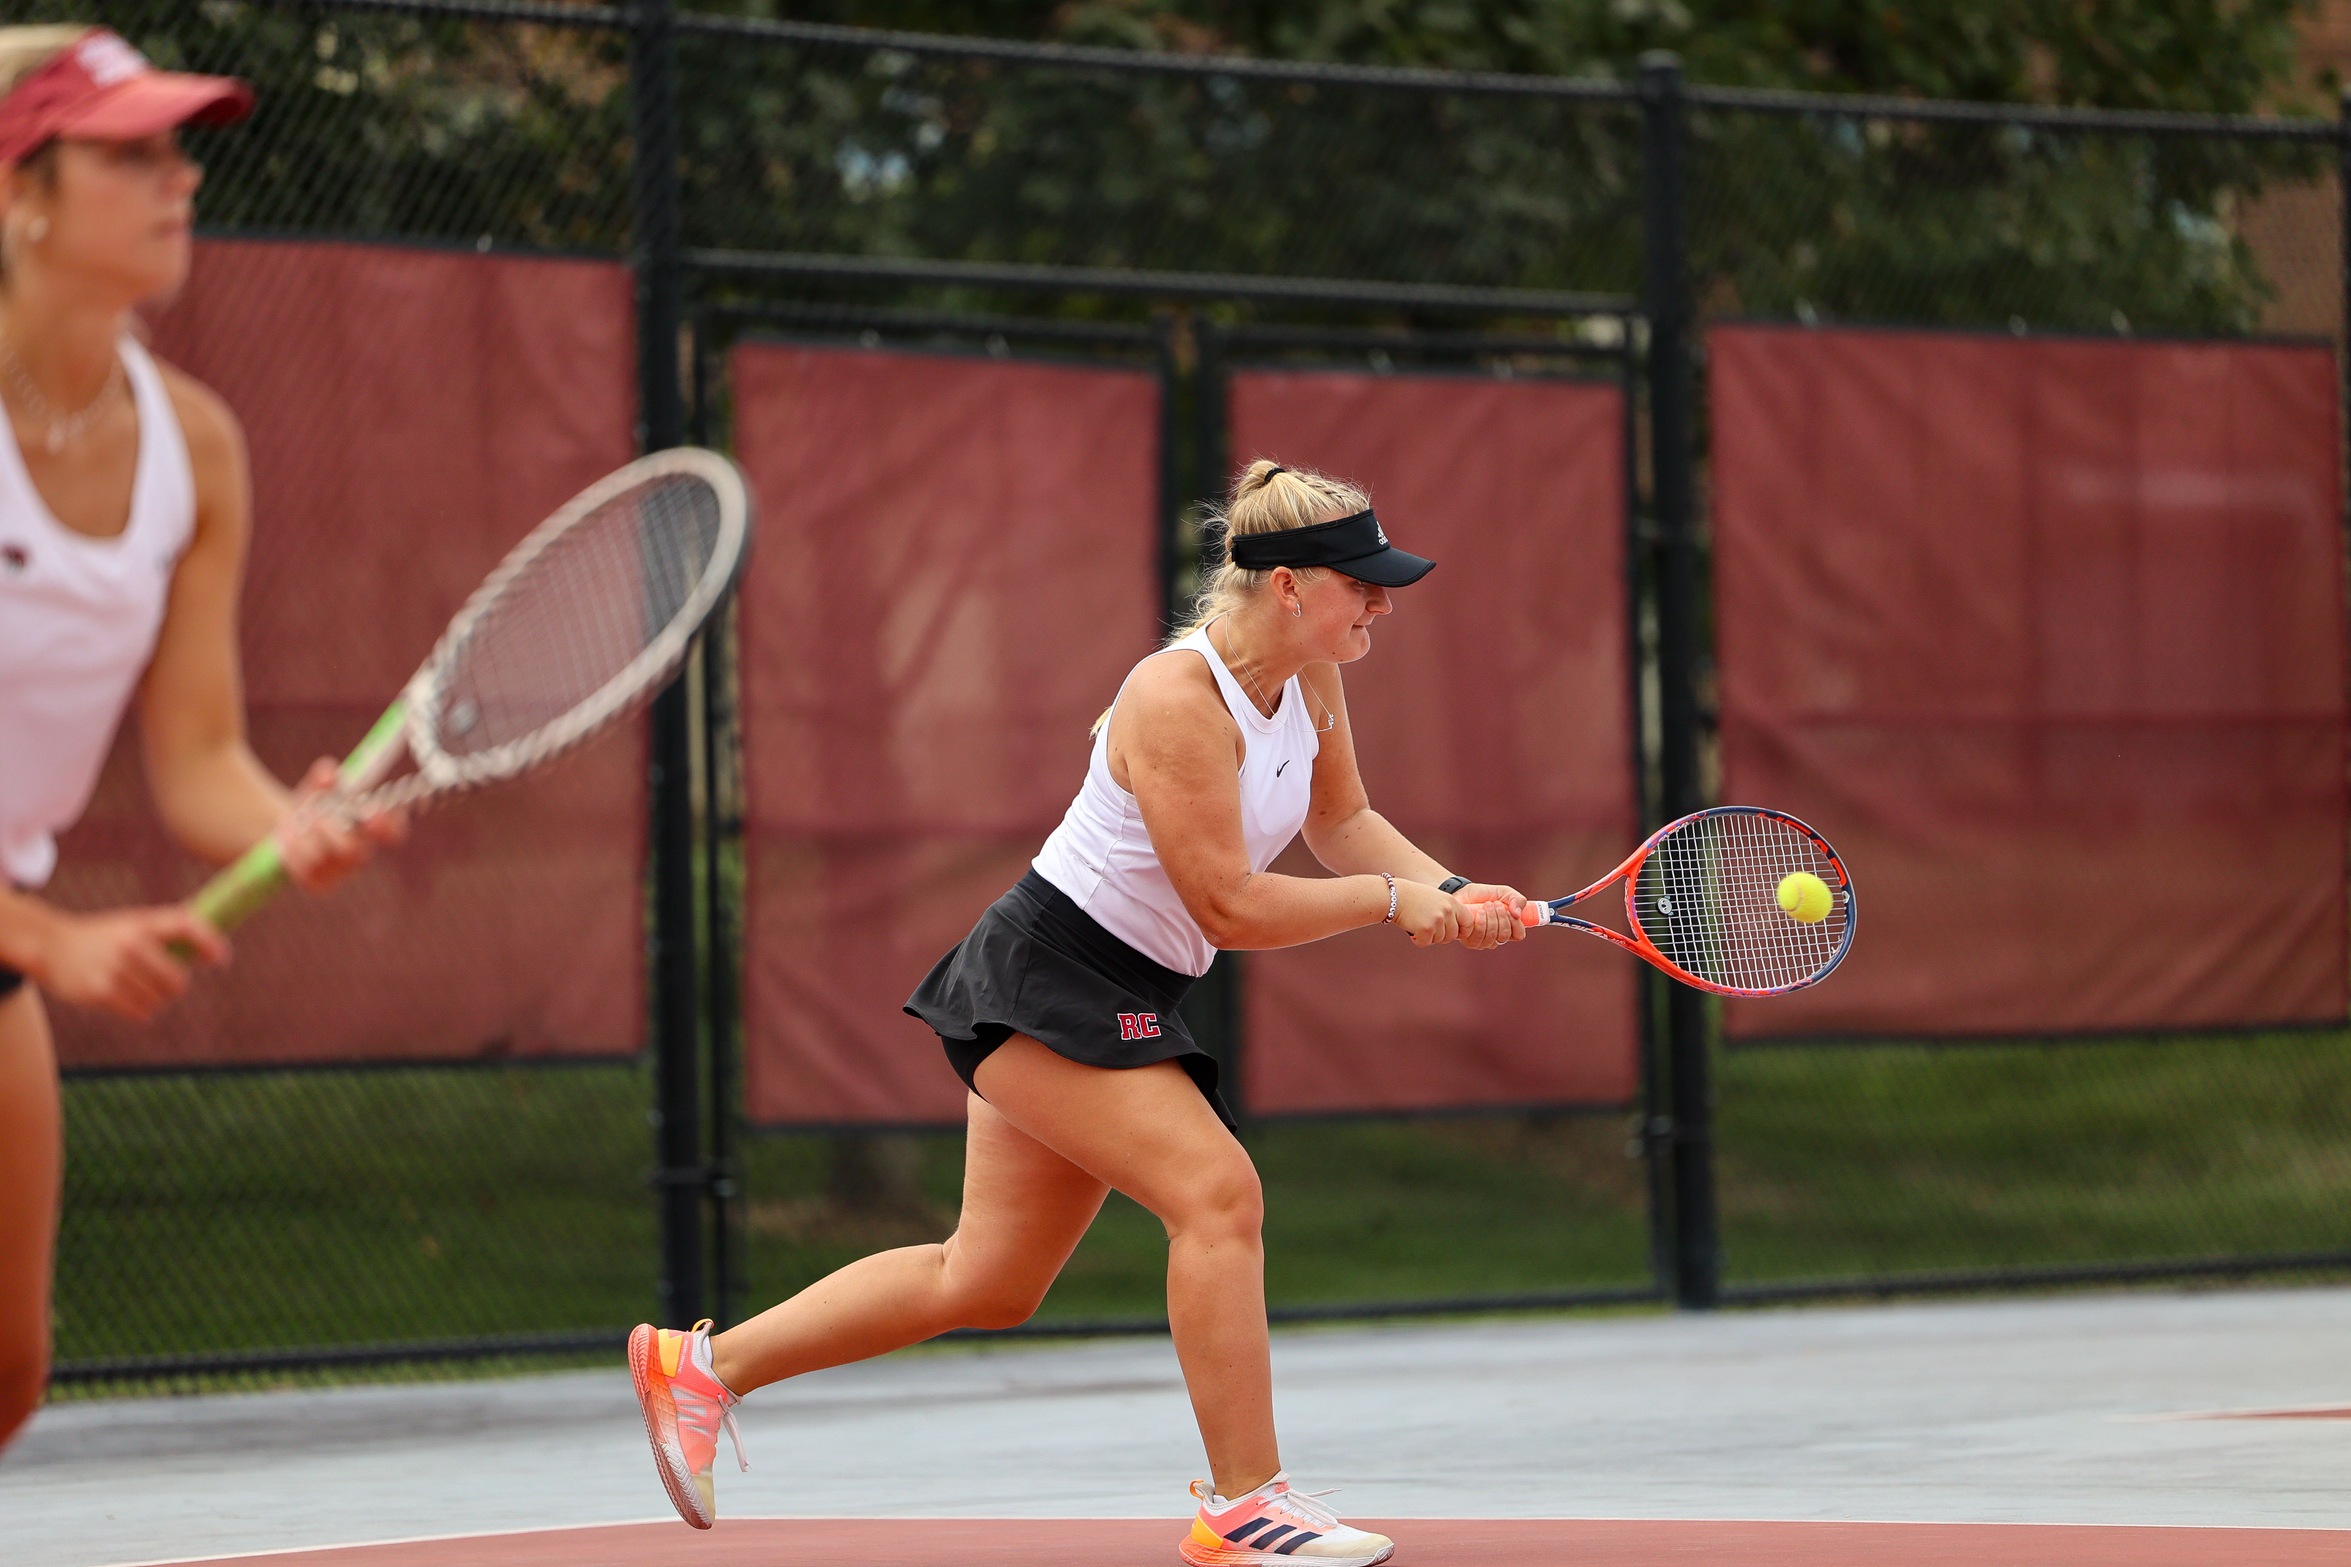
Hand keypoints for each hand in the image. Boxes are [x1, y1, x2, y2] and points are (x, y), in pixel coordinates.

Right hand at [35, 906, 228, 1021]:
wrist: (51, 946)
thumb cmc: (106, 936)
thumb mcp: (135, 924)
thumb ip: (171, 933)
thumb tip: (217, 950)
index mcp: (143, 923)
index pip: (187, 925)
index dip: (210, 942)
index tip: (221, 959)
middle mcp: (131, 944)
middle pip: (178, 982)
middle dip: (176, 985)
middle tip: (165, 981)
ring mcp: (115, 969)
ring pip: (160, 1000)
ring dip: (155, 998)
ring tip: (137, 985)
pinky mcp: (101, 992)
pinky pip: (142, 1012)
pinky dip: (140, 1009)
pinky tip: (124, 996)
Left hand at [278, 758, 406, 894]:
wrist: (289, 830)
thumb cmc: (313, 806)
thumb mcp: (317, 788)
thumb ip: (323, 777)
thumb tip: (328, 775)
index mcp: (370, 830)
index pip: (393, 833)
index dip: (388, 825)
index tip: (371, 810)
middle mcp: (361, 855)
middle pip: (356, 852)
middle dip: (331, 830)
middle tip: (315, 815)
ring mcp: (340, 873)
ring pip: (323, 860)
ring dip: (304, 837)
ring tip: (292, 822)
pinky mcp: (319, 886)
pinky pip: (305, 872)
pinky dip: (291, 851)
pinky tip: (286, 838)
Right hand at [1390, 878, 1467, 947]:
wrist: (1394, 896)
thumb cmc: (1413, 897)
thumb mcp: (1437, 898)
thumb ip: (1448, 911)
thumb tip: (1458, 932)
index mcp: (1452, 903)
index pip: (1469, 922)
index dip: (1463, 931)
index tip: (1454, 933)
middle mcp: (1447, 911)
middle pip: (1453, 935)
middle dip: (1441, 936)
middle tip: (1428, 929)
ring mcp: (1437, 920)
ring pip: (1439, 940)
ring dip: (1429, 937)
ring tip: (1418, 926)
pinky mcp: (1426, 929)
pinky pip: (1426, 943)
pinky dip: (1418, 940)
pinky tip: (1412, 931)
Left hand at [1453, 883, 1529, 949]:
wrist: (1463, 892)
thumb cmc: (1485, 894)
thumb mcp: (1505, 893)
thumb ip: (1517, 900)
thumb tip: (1517, 915)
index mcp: (1508, 928)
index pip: (1519, 935)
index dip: (1516, 924)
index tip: (1510, 911)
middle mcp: (1497, 938)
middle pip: (1504, 936)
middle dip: (1501, 917)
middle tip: (1495, 903)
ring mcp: (1483, 941)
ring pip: (1492, 937)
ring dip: (1491, 918)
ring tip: (1486, 905)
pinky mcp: (1470, 941)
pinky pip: (1479, 937)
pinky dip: (1481, 923)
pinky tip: (1479, 913)